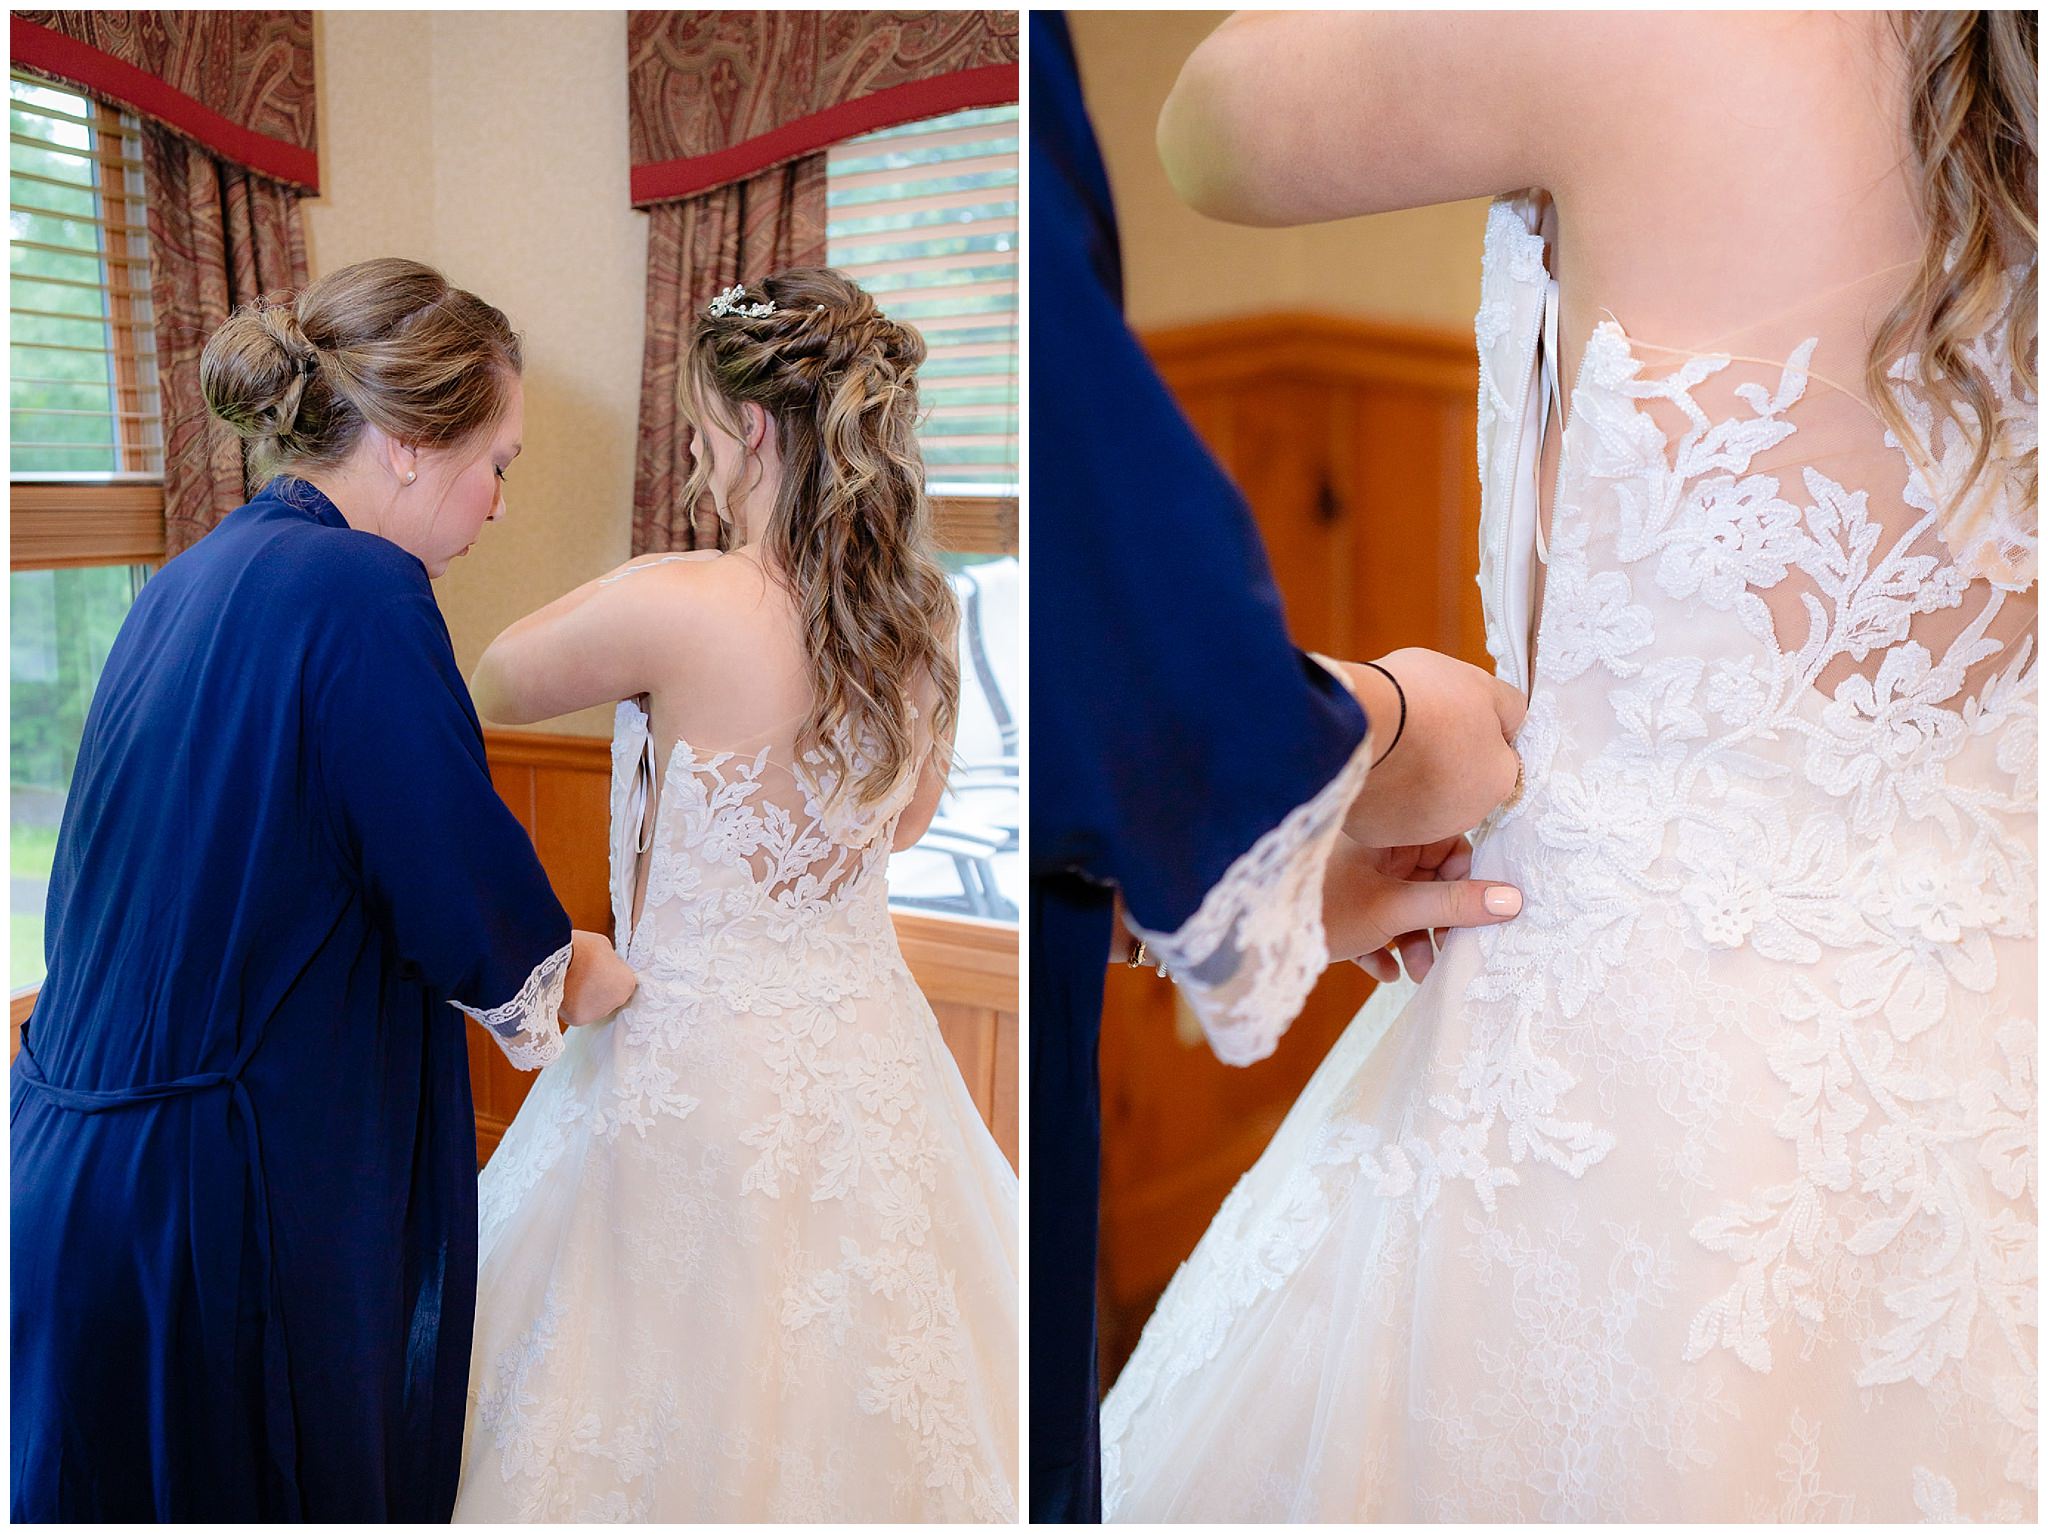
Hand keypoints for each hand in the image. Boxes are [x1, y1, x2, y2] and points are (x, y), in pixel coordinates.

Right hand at [560, 929, 636, 1025]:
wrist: (558, 961)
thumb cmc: (582, 949)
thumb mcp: (605, 947)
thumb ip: (610, 961)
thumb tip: (605, 965)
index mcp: (628, 982)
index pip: (624, 982)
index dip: (612, 974)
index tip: (601, 969)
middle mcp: (617, 1001)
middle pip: (610, 997)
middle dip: (601, 989)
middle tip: (586, 976)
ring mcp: (598, 1012)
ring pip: (594, 1007)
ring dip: (587, 999)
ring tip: (574, 984)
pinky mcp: (579, 1019)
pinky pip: (577, 1012)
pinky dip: (572, 1005)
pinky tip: (566, 992)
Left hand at [1321, 833, 1521, 976]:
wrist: (1252, 938)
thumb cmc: (1324, 906)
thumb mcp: (1396, 909)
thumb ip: (1453, 905)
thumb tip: (1513, 900)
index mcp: (1390, 833)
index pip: (1451, 848)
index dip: (1468, 884)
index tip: (1480, 919)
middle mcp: (1374, 850)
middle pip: (1430, 881)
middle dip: (1441, 922)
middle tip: (1451, 954)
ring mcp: (1355, 878)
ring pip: (1403, 907)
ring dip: (1415, 941)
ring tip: (1417, 972)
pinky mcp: (1338, 907)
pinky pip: (1373, 925)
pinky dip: (1383, 948)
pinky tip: (1383, 973)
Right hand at [1339, 648, 1526, 845]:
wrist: (1360, 721)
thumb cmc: (1424, 699)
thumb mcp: (1481, 685)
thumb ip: (1508, 708)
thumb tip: (1511, 721)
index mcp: (1498, 781)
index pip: (1500, 760)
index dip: (1478, 735)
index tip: (1454, 718)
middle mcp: (1465, 817)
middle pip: (1462, 787)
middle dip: (1447, 764)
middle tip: (1421, 731)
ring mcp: (1420, 831)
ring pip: (1423, 805)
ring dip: (1413, 782)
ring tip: (1392, 748)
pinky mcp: (1379, 835)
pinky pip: (1385, 814)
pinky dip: (1380, 796)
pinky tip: (1370, 767)